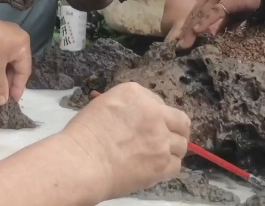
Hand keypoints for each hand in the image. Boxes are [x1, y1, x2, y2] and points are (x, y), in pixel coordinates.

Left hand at [0, 10, 31, 105]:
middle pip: (17, 64)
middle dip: (10, 81)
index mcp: (24, 44)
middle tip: (3, 96)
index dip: (18, 88)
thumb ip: (0, 87)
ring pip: (7, 59)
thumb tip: (2, 103)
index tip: (12, 102)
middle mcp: (18, 37)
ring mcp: (5, 33)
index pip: (25, 71)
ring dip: (2, 74)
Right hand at [59, 82, 189, 200]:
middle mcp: (154, 114)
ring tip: (156, 157)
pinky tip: (153, 169)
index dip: (155, 115)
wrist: (82, 161)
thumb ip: (126, 109)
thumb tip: (134, 120)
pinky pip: (175, 166)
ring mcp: (161, 139)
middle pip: (180, 121)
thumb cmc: (83, 135)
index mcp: (136, 94)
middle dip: (176, 130)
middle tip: (167, 139)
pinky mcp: (163, 164)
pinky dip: (167, 168)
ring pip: (181, 145)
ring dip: (171, 150)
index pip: (158, 102)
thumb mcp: (102, 106)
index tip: (148, 124)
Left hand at [165, 0, 260, 47]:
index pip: (195, 12)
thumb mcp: (233, 11)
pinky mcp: (229, 0)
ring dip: (192, 29)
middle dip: (186, 30)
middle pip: (195, 14)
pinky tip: (199, 31)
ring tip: (185, 42)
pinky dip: (206, 22)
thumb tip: (214, 35)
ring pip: (201, 14)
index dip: (187, 26)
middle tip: (179, 46)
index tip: (181, 39)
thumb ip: (223, 22)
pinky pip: (215, 12)